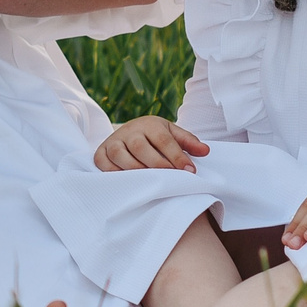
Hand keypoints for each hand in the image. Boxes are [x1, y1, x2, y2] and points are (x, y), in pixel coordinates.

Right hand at [93, 116, 209, 172]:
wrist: (129, 133)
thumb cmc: (155, 137)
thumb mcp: (172, 134)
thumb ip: (188, 142)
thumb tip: (205, 151)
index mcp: (149, 124)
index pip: (163, 139)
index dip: (176, 155)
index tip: (190, 170)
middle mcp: (129, 131)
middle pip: (140, 146)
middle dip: (157, 164)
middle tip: (172, 178)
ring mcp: (113, 141)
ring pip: (120, 155)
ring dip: (136, 170)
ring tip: (151, 182)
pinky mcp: (101, 153)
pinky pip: (104, 164)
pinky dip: (114, 173)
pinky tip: (129, 182)